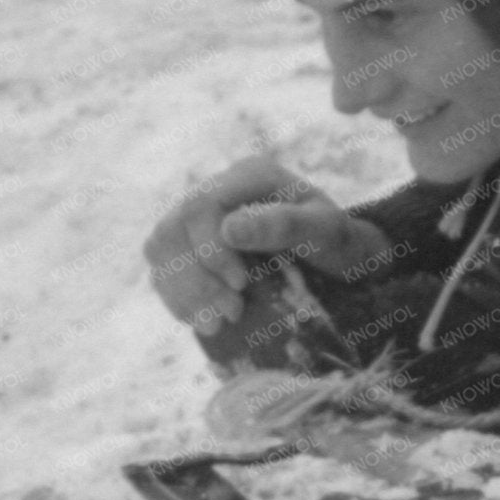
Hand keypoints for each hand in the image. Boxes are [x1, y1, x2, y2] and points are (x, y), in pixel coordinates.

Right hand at [142, 154, 395, 336]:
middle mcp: (219, 190)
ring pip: (161, 249)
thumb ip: (284, 225)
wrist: (339, 258)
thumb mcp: (325, 231)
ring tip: (217, 323)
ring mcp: (201, 218)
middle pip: (174, 228)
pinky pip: (164, 268)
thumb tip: (229, 229)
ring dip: (183, 291)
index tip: (241, 285)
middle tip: (232, 312)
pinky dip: (177, 297)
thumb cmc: (337, 241)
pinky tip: (202, 319)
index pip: (202, 206)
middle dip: (197, 278)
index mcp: (249, 175)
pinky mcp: (193, 246)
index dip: (210, 249)